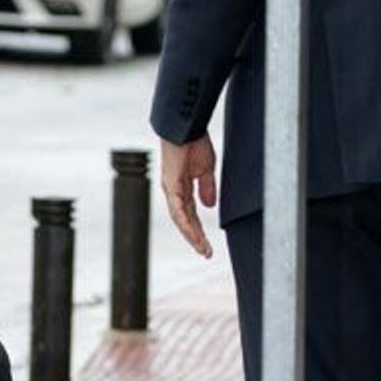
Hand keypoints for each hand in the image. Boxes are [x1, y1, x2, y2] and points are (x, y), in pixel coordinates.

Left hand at [159, 133, 216, 258]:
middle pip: (185, 220)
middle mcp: (174, 191)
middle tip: (206, 253)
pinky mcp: (171, 184)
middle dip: (196, 238)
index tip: (207, 245)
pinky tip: (192, 233)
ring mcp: (171, 189)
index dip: (199, 230)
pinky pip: (178, 208)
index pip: (191, 214)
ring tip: (202, 249)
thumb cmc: (194, 142)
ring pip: (180, 219)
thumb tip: (209, 206)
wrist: (186, 127)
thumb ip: (207, 188)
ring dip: (191, 235)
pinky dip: (185, 222)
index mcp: (182, 188)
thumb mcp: (205, 169)